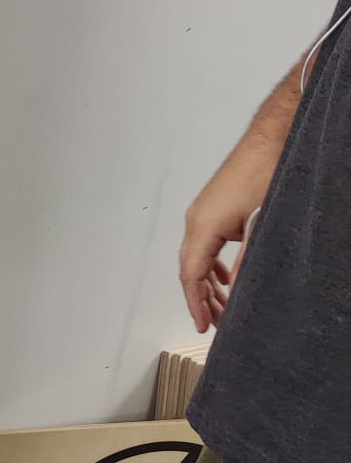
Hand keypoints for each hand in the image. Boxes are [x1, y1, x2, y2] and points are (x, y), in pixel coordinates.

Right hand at [180, 154, 271, 332]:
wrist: (271, 138)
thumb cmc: (266, 171)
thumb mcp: (261, 224)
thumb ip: (248, 261)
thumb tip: (240, 290)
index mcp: (203, 225)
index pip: (191, 274)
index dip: (195, 303)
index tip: (202, 324)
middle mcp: (196, 220)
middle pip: (191, 269)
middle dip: (202, 299)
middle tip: (215, 323)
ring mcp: (202, 214)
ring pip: (198, 258)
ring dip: (208, 284)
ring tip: (220, 306)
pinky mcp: (213, 209)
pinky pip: (206, 245)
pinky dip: (212, 266)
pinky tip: (224, 277)